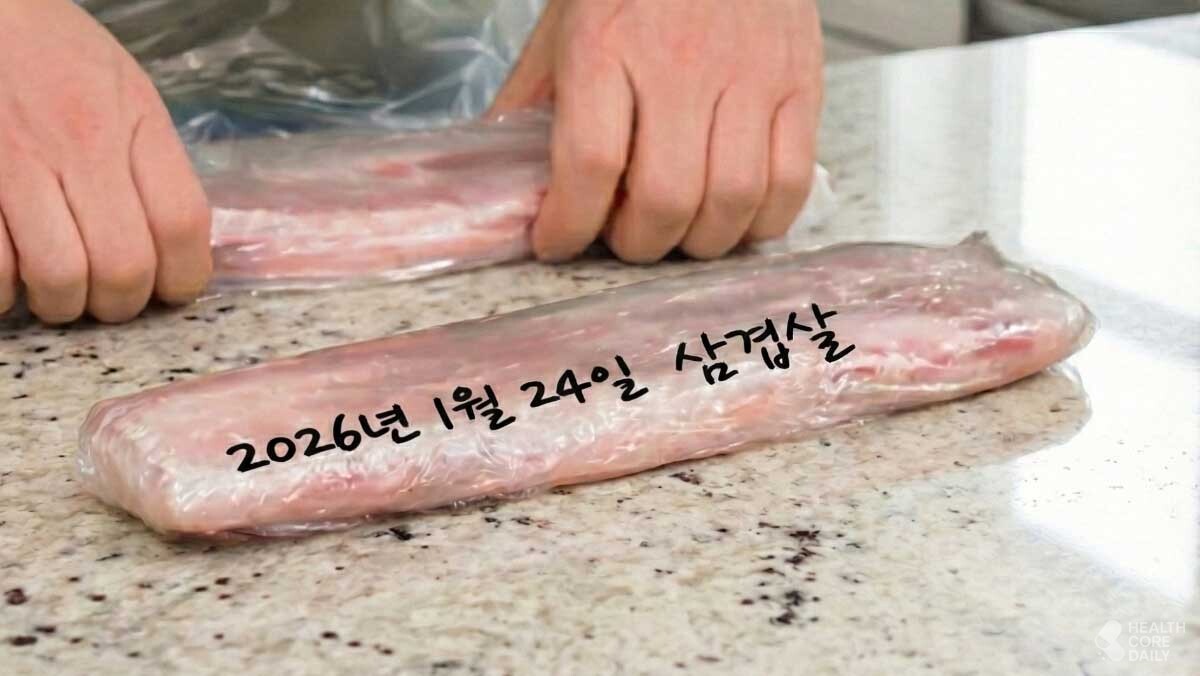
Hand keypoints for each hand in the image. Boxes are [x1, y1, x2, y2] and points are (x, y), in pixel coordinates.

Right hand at [0, 0, 210, 323]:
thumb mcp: (127, 90)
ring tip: (58, 291)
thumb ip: (153, 161)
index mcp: (134, 120)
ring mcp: (15, 161)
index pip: (182, 223)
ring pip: (60, 277)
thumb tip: (178, 245)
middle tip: (109, 298)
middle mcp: (80, 142)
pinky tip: (11, 277)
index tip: (172, 290)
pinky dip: (4, 292)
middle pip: (125, 265)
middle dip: (121, 303)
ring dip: (63, 304)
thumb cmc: (54, 54)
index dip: (185, 276)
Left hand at [489, 0, 822, 262]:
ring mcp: (749, 75)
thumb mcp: (563, 25)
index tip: (557, 241)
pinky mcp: (799, 84)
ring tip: (678, 231)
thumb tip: (503, 178)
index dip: (569, 224)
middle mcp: (681, 63)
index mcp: (607, 45)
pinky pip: (791, 181)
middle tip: (623, 237)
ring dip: (698, 242)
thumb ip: (531, 101)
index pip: (589, 162)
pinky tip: (734, 218)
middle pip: (664, 197)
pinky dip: (761, 222)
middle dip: (636, 243)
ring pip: (731, 201)